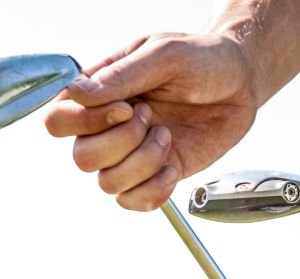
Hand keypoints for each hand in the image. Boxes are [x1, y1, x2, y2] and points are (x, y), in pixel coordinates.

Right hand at [43, 32, 258, 209]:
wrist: (241, 83)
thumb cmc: (202, 59)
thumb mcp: (163, 55)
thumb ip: (121, 75)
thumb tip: (77, 93)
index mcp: (99, 94)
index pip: (58, 121)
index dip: (85, 122)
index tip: (125, 108)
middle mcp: (107, 128)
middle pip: (81, 158)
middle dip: (121, 143)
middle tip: (153, 117)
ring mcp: (130, 155)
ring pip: (107, 184)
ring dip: (142, 163)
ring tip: (167, 136)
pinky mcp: (154, 175)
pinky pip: (134, 203)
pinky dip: (154, 190)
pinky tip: (173, 166)